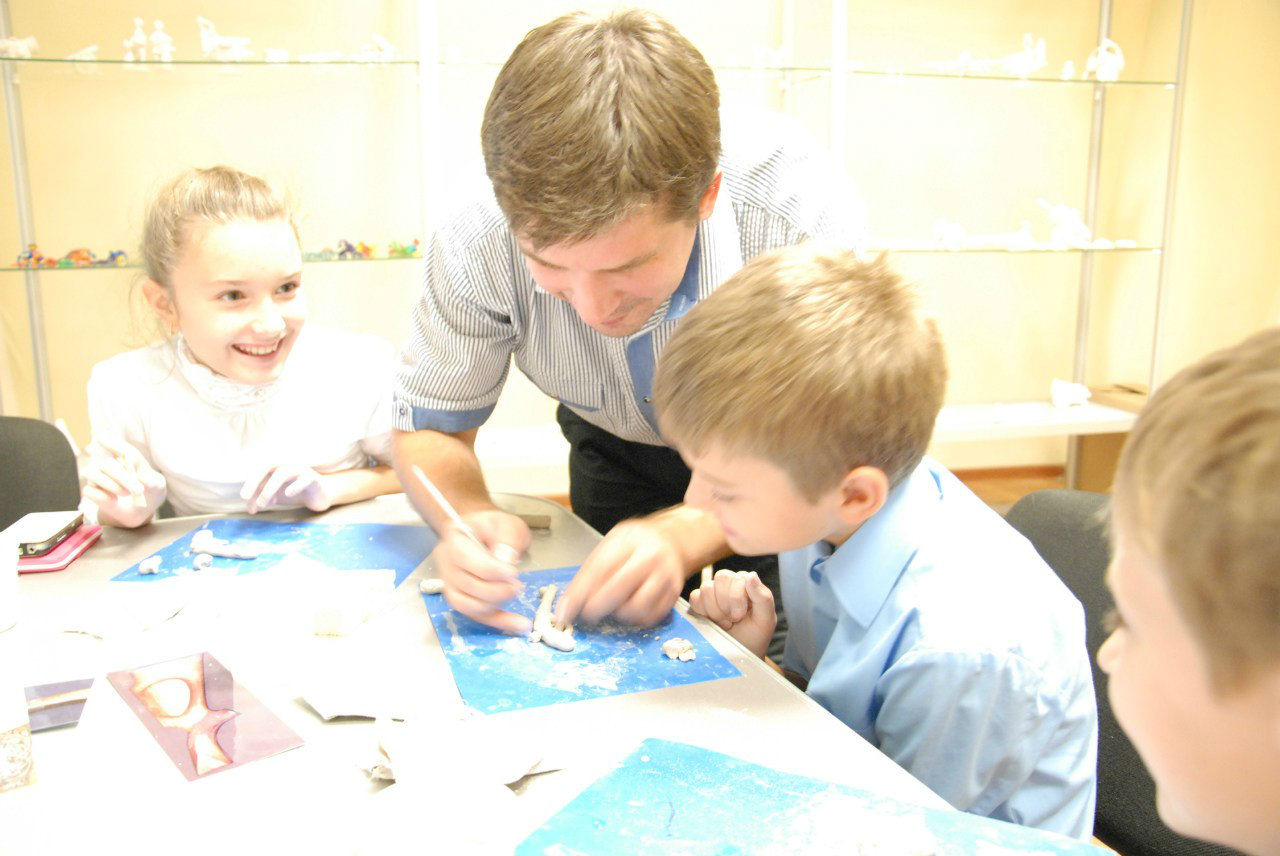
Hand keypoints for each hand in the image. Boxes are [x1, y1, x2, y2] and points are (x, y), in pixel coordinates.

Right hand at [81, 435, 166, 527]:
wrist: (141, 512)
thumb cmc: (150, 493)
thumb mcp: (157, 487)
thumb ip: (153, 482)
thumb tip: (142, 478)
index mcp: (128, 460)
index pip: (120, 451)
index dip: (112, 444)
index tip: (101, 438)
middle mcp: (111, 466)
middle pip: (107, 464)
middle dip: (123, 477)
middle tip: (138, 491)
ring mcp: (99, 478)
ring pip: (94, 474)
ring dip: (111, 485)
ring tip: (126, 493)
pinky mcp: (92, 492)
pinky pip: (90, 491)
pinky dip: (102, 497)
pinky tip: (113, 501)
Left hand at [241, 465, 332, 513]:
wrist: (319, 495)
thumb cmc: (294, 491)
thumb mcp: (274, 496)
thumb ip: (261, 500)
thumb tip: (250, 509)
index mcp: (276, 467)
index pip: (259, 469)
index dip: (250, 482)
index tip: (244, 497)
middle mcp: (287, 465)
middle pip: (268, 466)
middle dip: (256, 481)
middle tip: (247, 498)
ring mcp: (301, 470)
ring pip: (284, 473)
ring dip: (271, 487)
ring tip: (265, 502)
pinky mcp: (314, 479)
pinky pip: (305, 478)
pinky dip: (295, 485)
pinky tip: (288, 494)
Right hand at [436, 509, 531, 633]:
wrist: (481, 534)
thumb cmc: (493, 527)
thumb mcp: (506, 522)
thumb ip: (508, 537)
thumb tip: (506, 560)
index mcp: (454, 540)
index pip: (466, 559)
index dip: (490, 570)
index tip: (513, 572)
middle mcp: (447, 564)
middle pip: (467, 586)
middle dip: (497, 590)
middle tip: (518, 584)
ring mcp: (450, 584)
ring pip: (468, 605)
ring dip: (496, 605)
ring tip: (515, 593)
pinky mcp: (461, 598)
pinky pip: (477, 615)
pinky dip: (499, 621)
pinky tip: (519, 624)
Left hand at [555, 518, 687, 627]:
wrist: (672, 540)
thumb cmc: (635, 545)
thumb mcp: (610, 546)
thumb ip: (588, 573)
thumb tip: (567, 606)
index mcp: (629, 540)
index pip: (599, 569)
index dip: (579, 594)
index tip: (565, 612)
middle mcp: (650, 557)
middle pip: (618, 589)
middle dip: (596, 608)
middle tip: (586, 614)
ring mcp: (665, 576)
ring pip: (636, 608)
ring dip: (618, 614)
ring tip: (613, 607)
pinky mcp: (673, 594)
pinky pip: (650, 617)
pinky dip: (635, 619)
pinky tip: (629, 608)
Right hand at [689, 570, 775, 658]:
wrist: (739, 654)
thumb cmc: (754, 636)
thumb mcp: (766, 620)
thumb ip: (763, 596)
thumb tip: (752, 575)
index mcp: (747, 583)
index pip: (737, 577)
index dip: (736, 599)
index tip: (740, 616)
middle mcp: (730, 583)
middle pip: (721, 577)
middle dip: (726, 604)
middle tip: (732, 620)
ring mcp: (713, 591)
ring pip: (706, 588)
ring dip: (715, 611)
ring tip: (724, 623)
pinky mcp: (699, 602)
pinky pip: (694, 598)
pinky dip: (702, 612)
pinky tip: (712, 622)